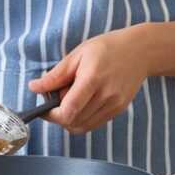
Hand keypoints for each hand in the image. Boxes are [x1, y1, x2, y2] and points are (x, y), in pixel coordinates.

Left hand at [27, 27, 152, 133]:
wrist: (140, 52)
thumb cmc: (107, 48)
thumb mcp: (78, 54)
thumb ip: (56, 75)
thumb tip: (34, 88)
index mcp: (92, 80)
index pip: (68, 111)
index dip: (51, 115)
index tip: (44, 108)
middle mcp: (105, 96)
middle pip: (73, 122)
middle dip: (58, 116)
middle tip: (57, 99)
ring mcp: (114, 106)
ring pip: (82, 127)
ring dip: (69, 119)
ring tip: (71, 99)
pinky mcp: (118, 110)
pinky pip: (93, 124)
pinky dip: (81, 119)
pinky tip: (82, 103)